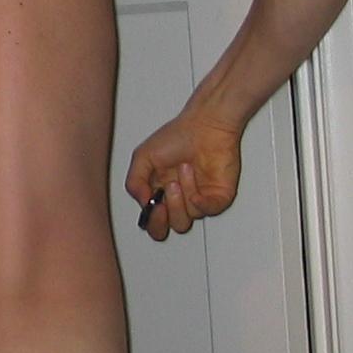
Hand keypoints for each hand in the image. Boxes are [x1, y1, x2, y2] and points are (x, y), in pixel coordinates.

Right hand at [125, 110, 243, 240]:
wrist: (206, 125)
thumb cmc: (179, 135)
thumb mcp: (143, 156)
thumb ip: (135, 182)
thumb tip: (143, 203)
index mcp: (160, 191)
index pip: (154, 221)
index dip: (152, 221)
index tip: (152, 206)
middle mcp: (180, 197)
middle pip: (171, 227)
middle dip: (164, 217)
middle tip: (163, 197)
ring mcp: (200, 198)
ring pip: (188, 218)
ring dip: (182, 195)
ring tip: (183, 172)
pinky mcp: (218, 196)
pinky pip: (209, 211)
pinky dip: (200, 203)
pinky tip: (196, 190)